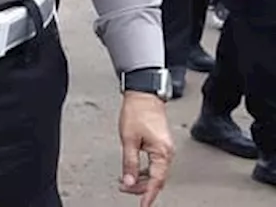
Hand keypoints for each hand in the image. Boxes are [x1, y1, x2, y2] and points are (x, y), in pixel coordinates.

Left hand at [118, 91, 173, 205]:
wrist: (143, 95)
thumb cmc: (137, 112)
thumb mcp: (128, 139)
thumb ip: (129, 163)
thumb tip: (128, 181)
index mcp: (162, 152)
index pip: (156, 181)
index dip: (147, 194)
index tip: (142, 205)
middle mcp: (167, 152)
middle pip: (156, 178)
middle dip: (141, 187)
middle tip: (124, 190)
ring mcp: (165, 149)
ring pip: (155, 172)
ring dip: (141, 179)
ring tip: (125, 181)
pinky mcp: (161, 144)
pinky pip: (154, 164)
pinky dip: (144, 170)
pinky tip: (133, 171)